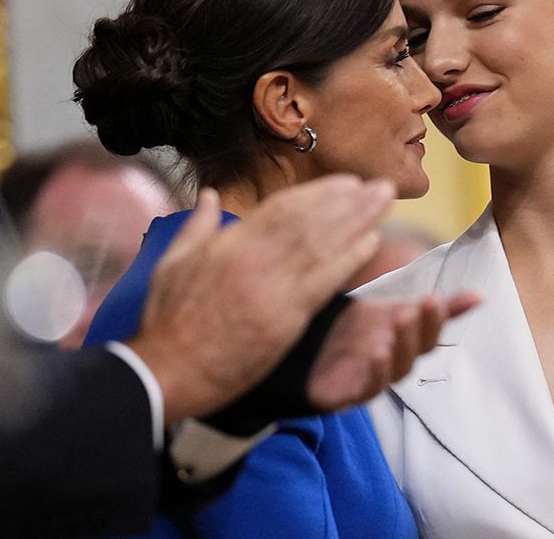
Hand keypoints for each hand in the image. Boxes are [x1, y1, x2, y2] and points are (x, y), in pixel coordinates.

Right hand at [128, 177, 393, 422]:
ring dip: (359, 221)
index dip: (320, 193)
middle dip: (350, 201)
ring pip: (322, 244)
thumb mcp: (173, 262)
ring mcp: (272, 288)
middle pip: (312, 221)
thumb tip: (210, 195)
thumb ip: (197, 225)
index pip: (284, 208)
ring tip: (386, 203)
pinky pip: (324, 282)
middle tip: (381, 186)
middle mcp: (255, 259)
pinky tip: (372, 242)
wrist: (168, 369)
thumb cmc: (167, 320)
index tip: (347, 183)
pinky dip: (350, 259)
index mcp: (231, 244)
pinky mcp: (284, 319)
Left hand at [306, 292, 478, 409]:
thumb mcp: (394, 310)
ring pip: (395, 370)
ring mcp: (373, 380)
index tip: (437, 298)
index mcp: (407, 343)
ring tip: (400, 320)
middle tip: (419, 305)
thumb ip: (436, 307)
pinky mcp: (350, 394)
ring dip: (401, 347)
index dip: (437, 318)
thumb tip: (480, 296)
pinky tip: (378, 352)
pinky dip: (376, 372)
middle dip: (419, 329)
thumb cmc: (359, 331)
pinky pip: (368, 388)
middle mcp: (394, 363)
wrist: (312, 349)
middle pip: (415, 351)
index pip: (429, 333)